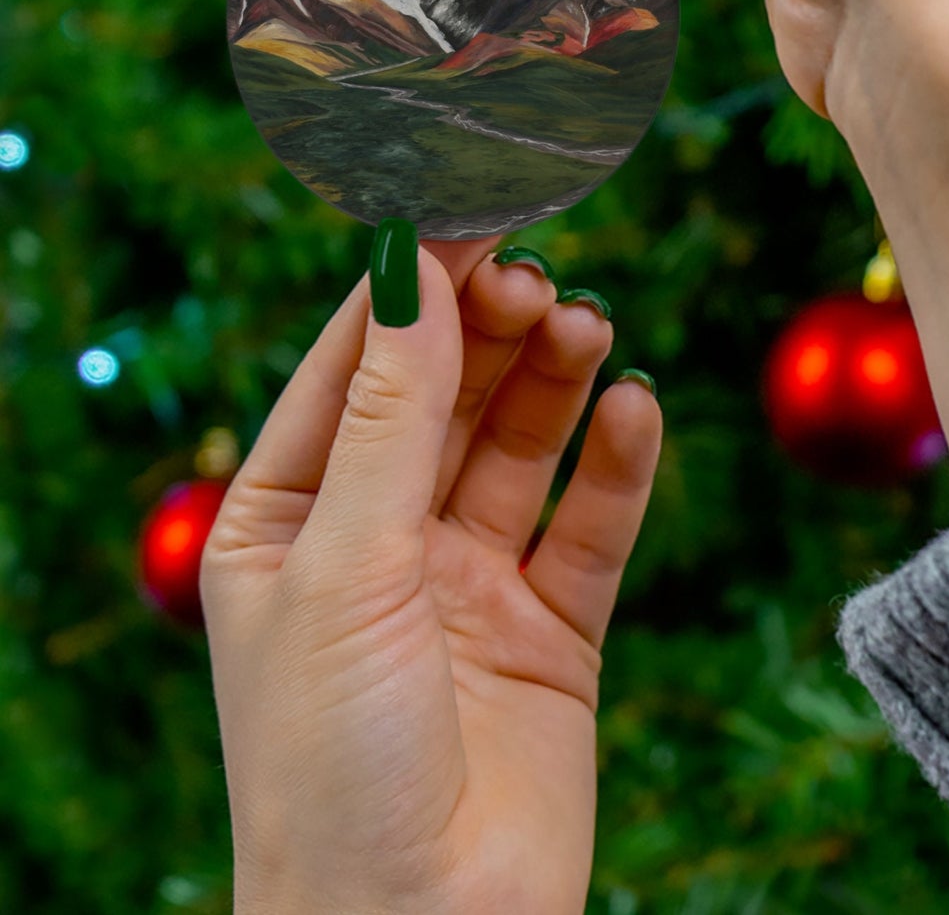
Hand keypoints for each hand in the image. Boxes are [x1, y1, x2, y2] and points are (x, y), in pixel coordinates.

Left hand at [201, 236, 661, 914]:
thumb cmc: (331, 764)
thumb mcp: (346, 567)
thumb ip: (391, 416)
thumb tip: (413, 269)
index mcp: (289, 521)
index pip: (354, 368)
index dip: (410, 288)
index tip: (468, 208)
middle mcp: (380, 541)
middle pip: (446, 395)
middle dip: (489, 330)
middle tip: (537, 277)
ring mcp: (469, 583)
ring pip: (521, 447)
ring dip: (555, 380)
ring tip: (587, 326)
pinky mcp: (552, 629)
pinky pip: (591, 525)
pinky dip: (617, 465)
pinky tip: (635, 410)